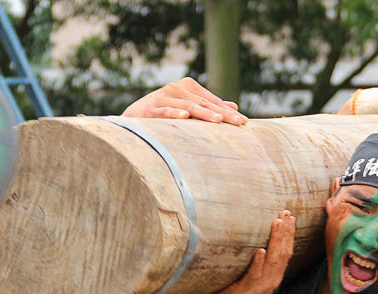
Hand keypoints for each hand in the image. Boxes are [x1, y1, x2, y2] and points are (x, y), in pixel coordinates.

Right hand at [122, 77, 247, 124]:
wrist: (133, 118)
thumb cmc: (164, 114)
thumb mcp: (189, 108)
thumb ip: (209, 106)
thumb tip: (234, 107)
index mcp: (188, 87)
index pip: (213, 100)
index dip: (228, 111)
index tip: (244, 122)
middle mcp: (177, 88)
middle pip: (205, 103)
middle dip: (223, 114)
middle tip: (240, 123)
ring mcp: (164, 97)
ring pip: (189, 106)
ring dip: (204, 113)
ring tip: (218, 121)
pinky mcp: (151, 108)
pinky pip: (165, 110)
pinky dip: (175, 113)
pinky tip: (185, 116)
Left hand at [203, 211, 295, 293]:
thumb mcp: (253, 280)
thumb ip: (258, 266)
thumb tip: (257, 243)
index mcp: (273, 277)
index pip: (286, 252)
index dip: (289, 234)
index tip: (290, 217)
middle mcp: (270, 280)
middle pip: (283, 253)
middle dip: (286, 232)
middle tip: (286, 213)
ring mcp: (259, 286)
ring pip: (272, 261)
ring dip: (276, 241)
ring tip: (278, 223)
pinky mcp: (245, 291)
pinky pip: (254, 275)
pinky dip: (259, 263)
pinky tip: (261, 251)